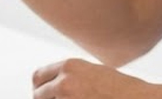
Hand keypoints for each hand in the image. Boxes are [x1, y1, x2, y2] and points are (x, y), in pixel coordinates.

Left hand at [32, 58, 152, 98]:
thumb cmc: (124, 91)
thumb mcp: (95, 74)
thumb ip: (72, 77)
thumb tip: (55, 88)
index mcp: (70, 65)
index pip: (38, 77)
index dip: (41, 88)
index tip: (47, 96)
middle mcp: (65, 80)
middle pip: (37, 94)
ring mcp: (68, 98)